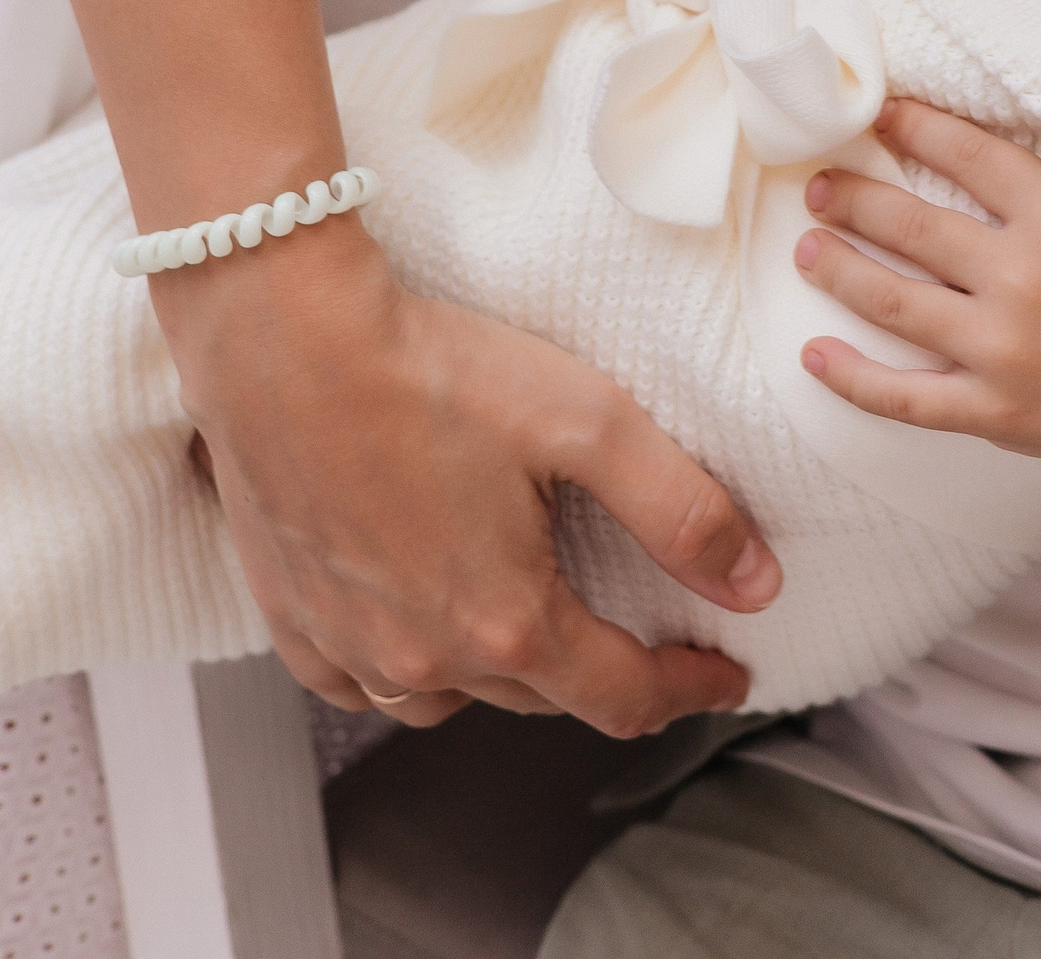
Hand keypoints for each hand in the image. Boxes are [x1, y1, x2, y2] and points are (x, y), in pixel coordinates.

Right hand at [160, 220, 779, 735]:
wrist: (286, 341)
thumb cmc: (431, 370)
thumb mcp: (588, 422)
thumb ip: (680, 509)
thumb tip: (755, 584)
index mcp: (506, 621)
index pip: (623, 694)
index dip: (690, 688)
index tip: (726, 673)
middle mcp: (425, 659)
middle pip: (541, 695)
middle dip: (603, 671)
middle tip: (646, 635)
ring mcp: (351, 647)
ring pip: (450, 699)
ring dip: (504, 673)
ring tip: (535, 627)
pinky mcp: (292, 618)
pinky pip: (361, 682)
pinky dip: (406, 668)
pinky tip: (419, 625)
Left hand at [794, 99, 1040, 486]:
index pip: (971, 157)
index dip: (919, 128)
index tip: (882, 112)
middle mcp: (1022, 280)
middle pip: (913, 228)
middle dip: (856, 200)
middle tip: (817, 182)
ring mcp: (1002, 351)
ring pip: (894, 304)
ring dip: (839, 271)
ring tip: (804, 248)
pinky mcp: (995, 411)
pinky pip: (907, 397)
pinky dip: (852, 380)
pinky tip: (812, 357)